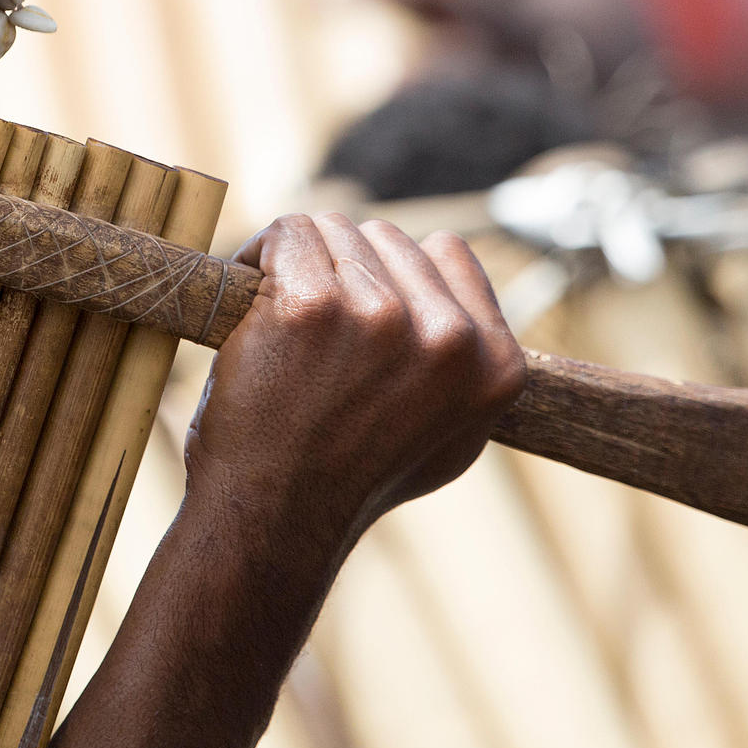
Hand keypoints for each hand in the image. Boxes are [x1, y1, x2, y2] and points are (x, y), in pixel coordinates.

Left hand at [187, 214, 524, 549]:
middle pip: (385, 236)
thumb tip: (461, 307)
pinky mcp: (311, 305)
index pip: (445, 252)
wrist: (275, 518)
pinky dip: (259, 256)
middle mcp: (448, 337)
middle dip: (344, 269)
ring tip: (286, 331)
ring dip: (300, 264)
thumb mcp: (450, 436)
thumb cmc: (351, 478)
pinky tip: (252, 307)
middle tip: (314, 335)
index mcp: (495, 363)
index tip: (360, 316)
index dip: (393, 275)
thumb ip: (467, 365)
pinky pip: (286, 233)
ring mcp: (380, 316)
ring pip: (334, 229)